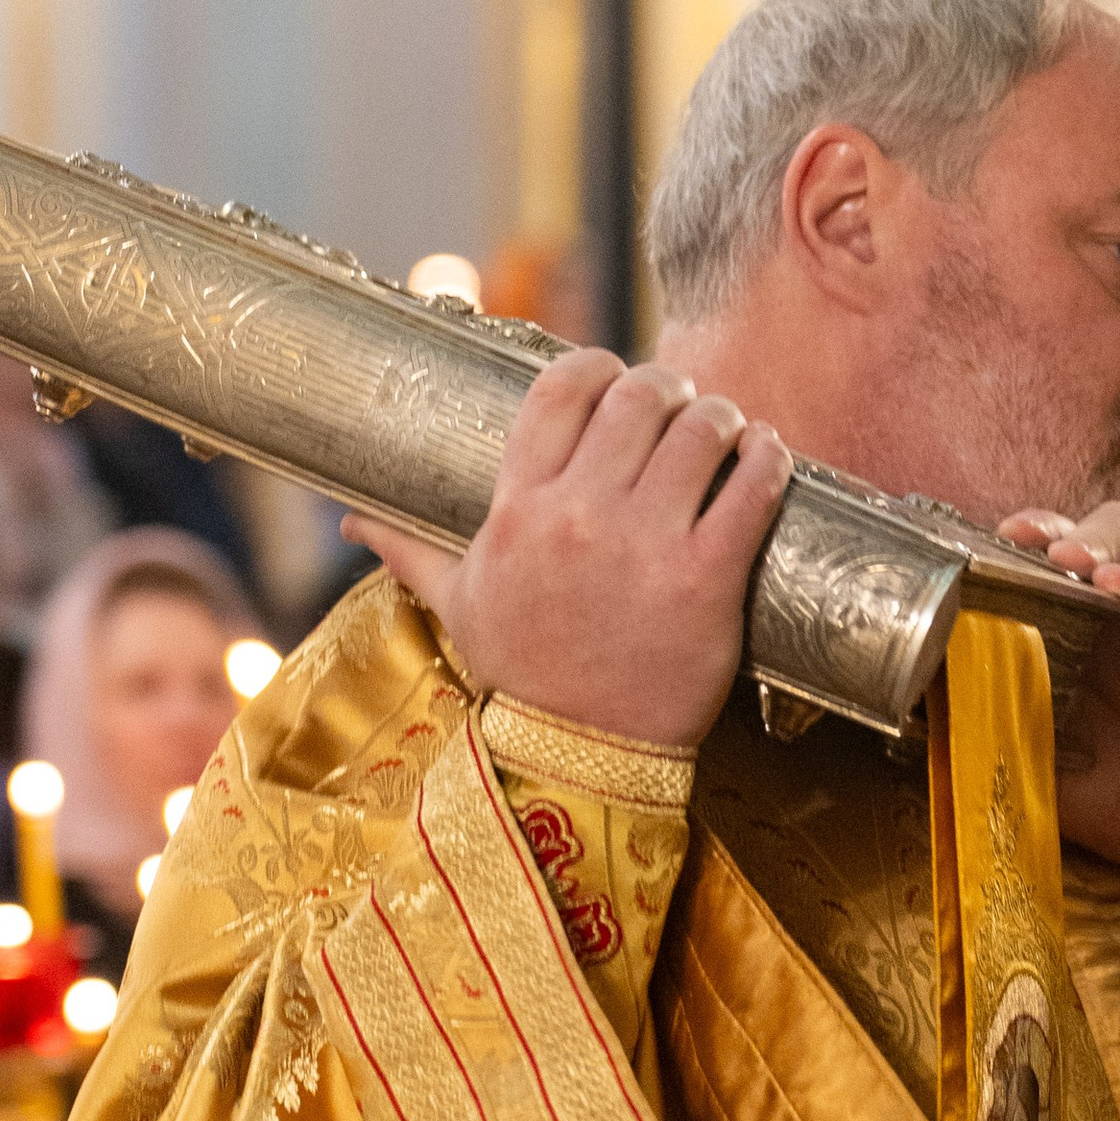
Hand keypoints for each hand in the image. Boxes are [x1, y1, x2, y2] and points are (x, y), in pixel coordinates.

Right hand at [346, 348, 792, 749]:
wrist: (580, 755)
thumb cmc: (523, 674)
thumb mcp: (459, 606)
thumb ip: (410, 550)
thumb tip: (350, 521)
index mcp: (519, 509)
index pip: (561, 390)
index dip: (598, 365)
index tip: (619, 376)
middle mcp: (580, 515)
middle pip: (639, 396)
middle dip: (668, 386)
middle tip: (682, 404)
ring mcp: (646, 546)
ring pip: (701, 430)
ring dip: (722, 416)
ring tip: (728, 430)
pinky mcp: (707, 579)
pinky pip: (752, 489)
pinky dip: (769, 459)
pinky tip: (767, 455)